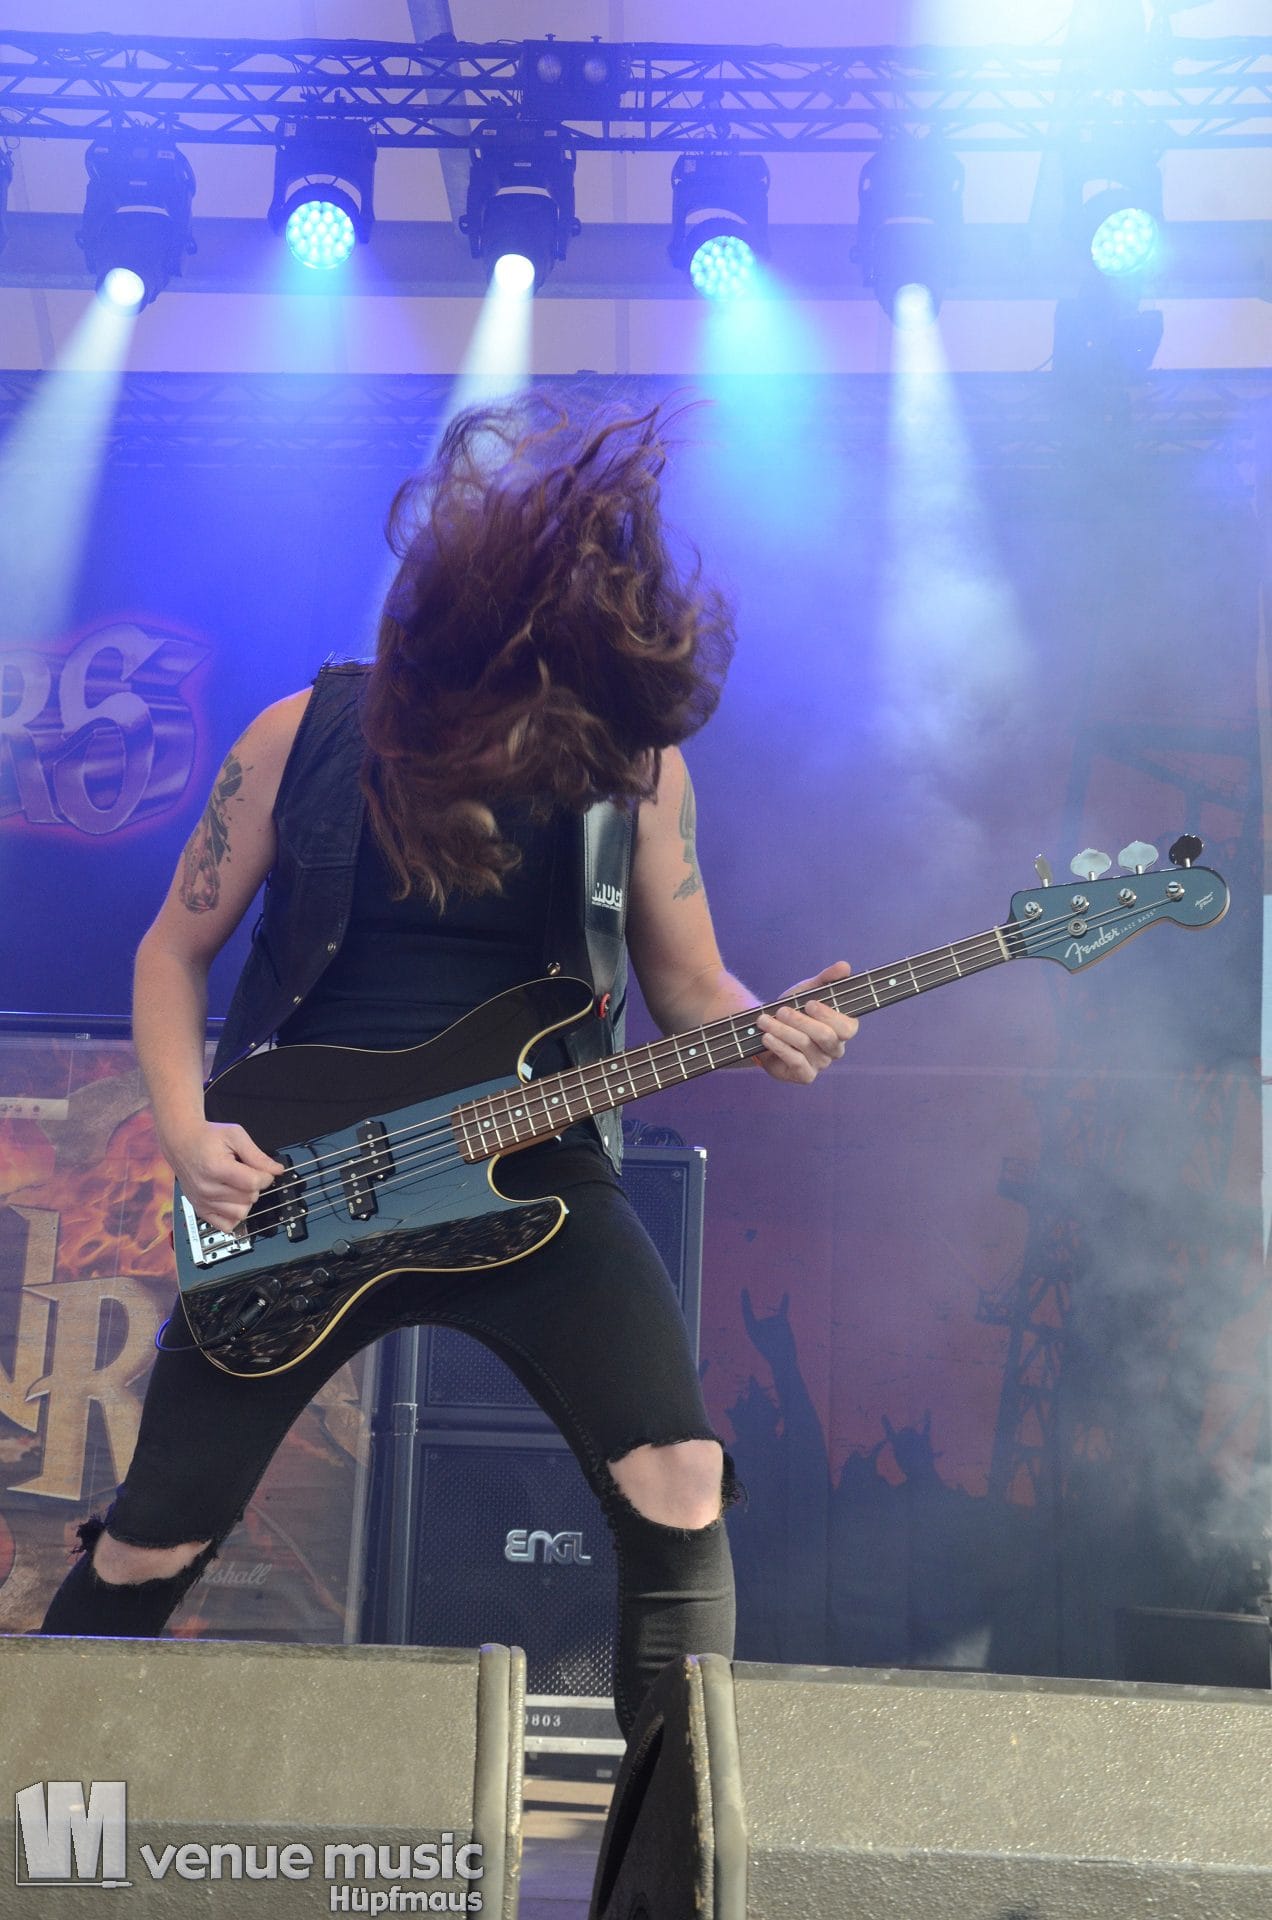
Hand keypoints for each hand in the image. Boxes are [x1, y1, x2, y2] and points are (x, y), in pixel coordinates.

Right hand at [163, 1121, 285, 1235]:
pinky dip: (234, 1216)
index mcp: (216, 1168)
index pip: (253, 1183)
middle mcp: (207, 1188)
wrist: (181, 1142)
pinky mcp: (200, 1210)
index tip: (263, 1170)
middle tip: (245, 1172)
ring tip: (238, 1185)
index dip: (266, 1176)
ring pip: (241, 1213)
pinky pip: (226, 1225)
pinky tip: (232, 1200)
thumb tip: (277, 1170)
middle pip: (249, 1198)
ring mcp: (202, 1201)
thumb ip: (257, 1155)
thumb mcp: (235, 1135)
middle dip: (255, 1186)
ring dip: (246, 1201)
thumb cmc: (207, 1137)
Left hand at [755, 961, 857, 1084]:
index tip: (809, 1003)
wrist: (765, 1029)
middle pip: (826, 1036)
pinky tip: (767, 1037)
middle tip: (781, 1010)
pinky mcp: (804, 1075)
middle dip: (800, 1021)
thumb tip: (845, 966)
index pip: (848, 1027)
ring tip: (764, 1020)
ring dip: (782, 1030)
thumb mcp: (808, 990)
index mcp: (843, 1029)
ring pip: (805, 1046)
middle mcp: (835, 1049)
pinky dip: (779, 1047)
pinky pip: (795, 1062)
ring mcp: (821, 1064)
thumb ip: (826, 979)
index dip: (829, 1015)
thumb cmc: (793, 1009)